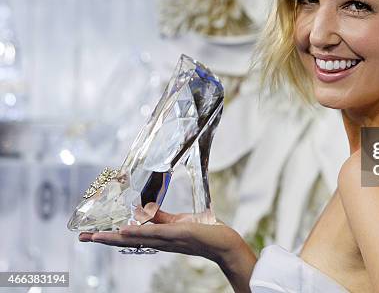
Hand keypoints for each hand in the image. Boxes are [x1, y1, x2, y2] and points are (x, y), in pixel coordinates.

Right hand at [79, 204, 255, 291]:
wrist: (222, 241)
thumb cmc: (202, 232)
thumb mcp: (177, 223)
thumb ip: (160, 218)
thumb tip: (145, 210)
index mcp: (157, 238)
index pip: (129, 236)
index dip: (110, 235)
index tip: (91, 234)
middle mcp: (158, 241)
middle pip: (126, 240)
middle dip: (103, 238)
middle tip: (82, 238)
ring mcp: (166, 238)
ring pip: (135, 237)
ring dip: (113, 236)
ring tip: (93, 236)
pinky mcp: (177, 233)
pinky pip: (154, 232)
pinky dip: (138, 232)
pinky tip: (123, 231)